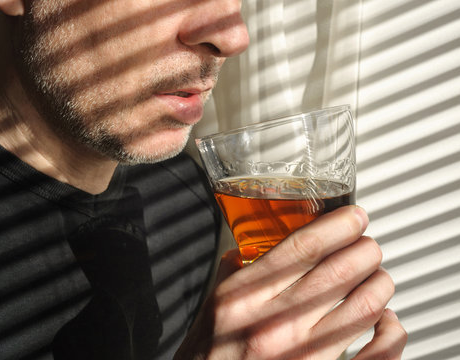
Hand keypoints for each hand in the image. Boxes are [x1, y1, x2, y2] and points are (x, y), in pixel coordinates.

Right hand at [175, 206, 406, 359]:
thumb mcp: (212, 303)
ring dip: (381, 283)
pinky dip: (391, 332)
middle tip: (368, 246)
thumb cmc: (209, 353)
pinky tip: (387, 320)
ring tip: (378, 276)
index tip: (355, 217)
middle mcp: (274, 323)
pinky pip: (375, 355)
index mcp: (245, 297)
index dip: (338, 226)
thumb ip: (235, 270)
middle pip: (340, 271)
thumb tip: (252, 247)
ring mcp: (300, 354)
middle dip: (366, 250)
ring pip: (364, 306)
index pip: (303, 248)